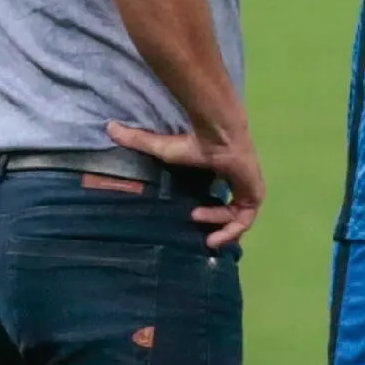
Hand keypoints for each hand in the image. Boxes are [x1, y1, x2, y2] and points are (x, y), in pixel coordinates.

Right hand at [107, 120, 266, 248]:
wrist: (219, 134)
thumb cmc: (194, 142)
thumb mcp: (162, 148)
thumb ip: (137, 141)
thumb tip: (109, 126)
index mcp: (224, 173)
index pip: (225, 199)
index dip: (213, 215)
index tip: (192, 218)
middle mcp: (239, 181)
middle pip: (235, 213)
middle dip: (218, 226)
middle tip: (202, 237)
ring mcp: (250, 187)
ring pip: (240, 219)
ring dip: (222, 229)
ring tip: (203, 231)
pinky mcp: (255, 194)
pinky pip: (246, 220)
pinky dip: (232, 230)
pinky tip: (215, 235)